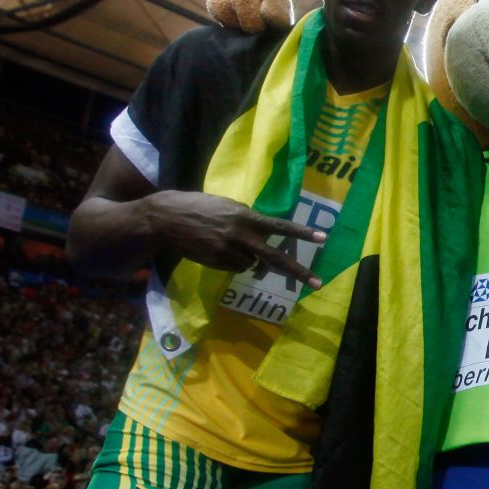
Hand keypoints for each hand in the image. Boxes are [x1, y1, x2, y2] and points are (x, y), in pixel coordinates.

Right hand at [147, 190, 323, 288]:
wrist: (166, 219)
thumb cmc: (197, 206)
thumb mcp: (226, 205)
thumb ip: (246, 219)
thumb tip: (263, 234)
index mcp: (244, 216)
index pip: (280, 226)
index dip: (301, 233)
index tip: (322, 238)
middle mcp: (240, 235)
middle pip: (275, 257)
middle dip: (298, 271)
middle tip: (318, 283)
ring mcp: (228, 251)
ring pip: (252, 264)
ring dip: (248, 258)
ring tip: (227, 243)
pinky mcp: (217, 263)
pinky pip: (236, 268)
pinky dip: (232, 262)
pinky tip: (217, 250)